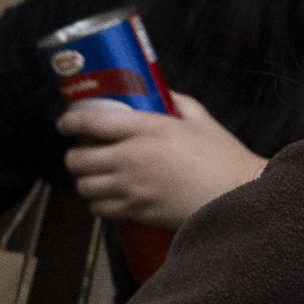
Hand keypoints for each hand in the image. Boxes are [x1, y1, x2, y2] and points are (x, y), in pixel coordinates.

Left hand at [60, 95, 263, 228]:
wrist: (238, 195)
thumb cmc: (222, 157)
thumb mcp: (200, 118)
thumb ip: (175, 102)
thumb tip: (158, 92)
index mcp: (147, 129)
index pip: (91, 122)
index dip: (69, 121)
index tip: (65, 123)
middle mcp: (131, 158)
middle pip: (77, 159)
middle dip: (75, 156)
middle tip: (83, 153)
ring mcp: (131, 187)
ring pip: (84, 187)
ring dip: (86, 181)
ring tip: (96, 176)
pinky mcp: (136, 211)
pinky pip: (99, 210)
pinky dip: (99, 203)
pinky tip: (109, 197)